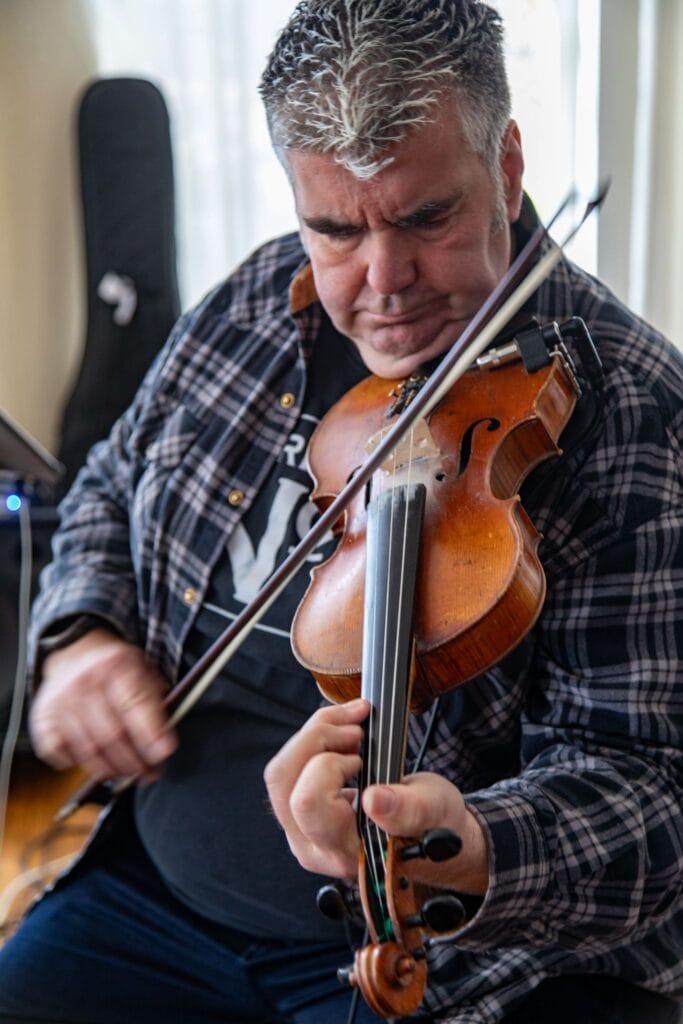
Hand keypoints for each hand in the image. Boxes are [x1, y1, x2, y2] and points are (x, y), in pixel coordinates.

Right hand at [29, 628, 176, 781]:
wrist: (75, 654)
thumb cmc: (115, 669)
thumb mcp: (143, 669)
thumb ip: (156, 700)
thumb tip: (164, 742)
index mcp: (115, 664)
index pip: (135, 703)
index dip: (152, 733)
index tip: (164, 753)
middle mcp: (84, 681)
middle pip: (113, 733)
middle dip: (136, 761)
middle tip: (151, 771)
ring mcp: (61, 701)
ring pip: (89, 750)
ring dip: (114, 770)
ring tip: (131, 774)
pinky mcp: (44, 720)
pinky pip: (61, 755)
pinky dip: (81, 765)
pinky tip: (98, 763)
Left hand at [265, 698, 488, 892]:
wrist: (431, 836)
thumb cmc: (433, 825)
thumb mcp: (434, 812)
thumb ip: (408, 809)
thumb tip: (374, 800)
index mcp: (345, 853)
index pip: (309, 802)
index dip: (332, 765)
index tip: (363, 755)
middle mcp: (313, 846)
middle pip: (282, 779)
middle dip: (317, 739)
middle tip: (356, 730)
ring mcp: (301, 830)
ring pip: (280, 771)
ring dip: (314, 735)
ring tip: (352, 726)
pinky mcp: (299, 813)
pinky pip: (288, 769)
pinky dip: (314, 740)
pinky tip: (344, 733)